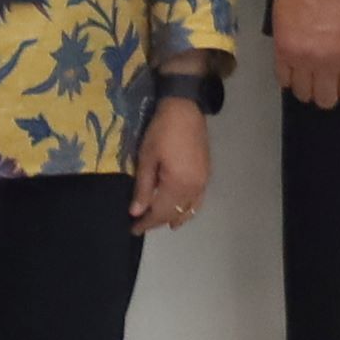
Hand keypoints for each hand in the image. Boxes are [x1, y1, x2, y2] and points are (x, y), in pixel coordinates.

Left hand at [131, 100, 209, 233]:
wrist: (185, 109)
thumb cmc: (161, 131)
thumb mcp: (147, 158)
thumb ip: (142, 188)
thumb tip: (136, 212)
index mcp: (178, 185)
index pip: (160, 213)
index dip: (146, 223)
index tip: (133, 230)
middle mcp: (194, 188)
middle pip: (174, 213)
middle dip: (158, 221)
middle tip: (141, 225)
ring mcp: (203, 182)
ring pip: (189, 209)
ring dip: (174, 216)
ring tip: (161, 222)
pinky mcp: (206, 174)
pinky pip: (197, 200)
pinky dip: (187, 208)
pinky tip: (180, 209)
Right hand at [269, 0, 339, 109]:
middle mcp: (329, 62)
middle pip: (326, 100)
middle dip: (328, 91)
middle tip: (325, 77)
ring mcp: (303, 60)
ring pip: (303, 95)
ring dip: (307, 86)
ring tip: (308, 72)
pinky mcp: (282, 53)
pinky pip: (283, 81)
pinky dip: (289, 77)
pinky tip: (294, 65)